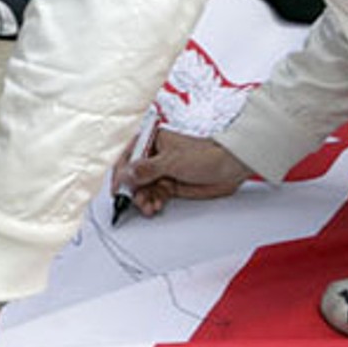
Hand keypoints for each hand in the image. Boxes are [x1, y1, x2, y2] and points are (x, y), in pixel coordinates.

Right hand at [117, 129, 251, 217]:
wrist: (230, 167)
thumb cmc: (207, 154)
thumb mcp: (172, 161)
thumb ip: (147, 169)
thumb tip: (126, 174)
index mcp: (152, 140)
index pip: (127, 156)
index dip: (120, 173)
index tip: (117, 189)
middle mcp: (155, 156)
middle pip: (133, 175)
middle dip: (133, 190)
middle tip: (135, 201)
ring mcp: (163, 171)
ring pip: (143, 188)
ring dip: (143, 199)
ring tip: (149, 206)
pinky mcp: (170, 184)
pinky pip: (154, 195)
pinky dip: (152, 202)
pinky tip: (155, 206)